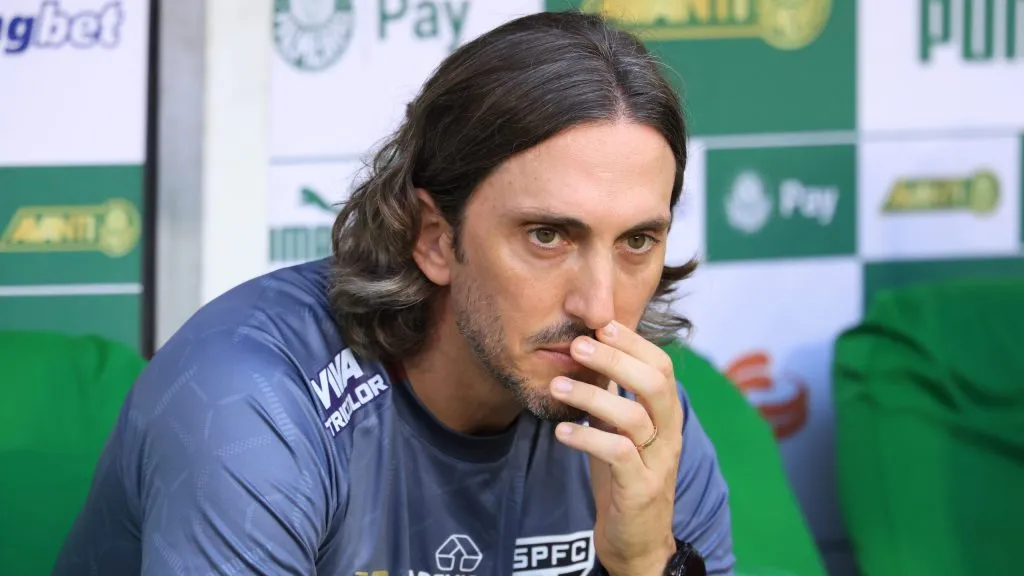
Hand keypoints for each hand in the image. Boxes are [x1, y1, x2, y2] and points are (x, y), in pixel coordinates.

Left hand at [550, 320, 682, 575]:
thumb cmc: (626, 474)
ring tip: (557, 386)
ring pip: (634, 417)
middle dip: (616, 359)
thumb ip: (614, 393)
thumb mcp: (621, 428)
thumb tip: (591, 348)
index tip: (602, 324)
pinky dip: (588, 438)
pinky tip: (561, 432)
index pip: (661, 366)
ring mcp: (658, 461)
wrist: (638, 538)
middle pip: (655, 384)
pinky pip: (618, 455)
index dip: (634, 343)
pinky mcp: (640, 488)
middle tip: (578, 345)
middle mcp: (669, 433)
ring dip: (592, 397)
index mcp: (666, 413)